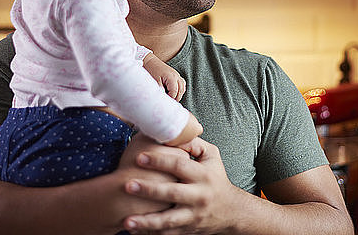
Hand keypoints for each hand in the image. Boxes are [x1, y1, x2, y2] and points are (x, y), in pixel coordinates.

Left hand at [122, 137, 240, 234]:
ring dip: (146, 221)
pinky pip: (167, 234)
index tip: (139, 157)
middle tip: (127, 185)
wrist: (231, 212)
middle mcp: (198, 196)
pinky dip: (151, 233)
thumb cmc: (216, 178)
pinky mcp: (187, 229)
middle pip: (172, 193)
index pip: (179, 166)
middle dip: (149, 189)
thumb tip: (173, 132)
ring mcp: (193, 215)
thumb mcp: (212, 156)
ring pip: (168, 220)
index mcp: (203, 175)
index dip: (159, 161)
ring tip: (127, 220)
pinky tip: (134, 231)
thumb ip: (193, 143)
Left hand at [143, 53, 185, 100]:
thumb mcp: (155, 82)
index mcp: (171, 77)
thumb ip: (161, 90)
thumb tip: (164, 99)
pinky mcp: (176, 75)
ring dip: (179, 94)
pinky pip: (182, 83)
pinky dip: (179, 89)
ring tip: (171, 98)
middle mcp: (176, 76)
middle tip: (169, 102)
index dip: (171, 98)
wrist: (150, 61)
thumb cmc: (151, 71)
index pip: (175, 92)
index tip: (166, 102)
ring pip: (183, 87)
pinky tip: (174, 92)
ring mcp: (177, 75)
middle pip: (181, 91)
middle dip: (176, 98)